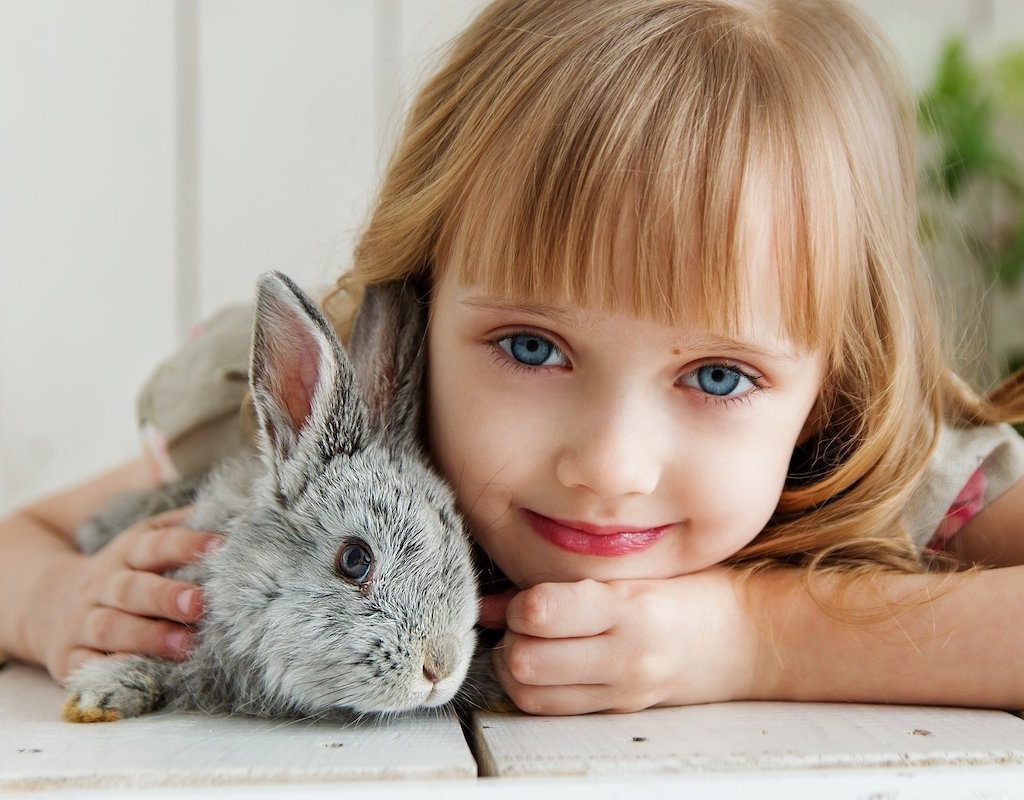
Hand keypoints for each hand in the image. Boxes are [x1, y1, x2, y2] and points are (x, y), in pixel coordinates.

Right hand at [32, 506, 220, 682]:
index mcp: (127, 553)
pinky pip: (85, 666)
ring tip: (185, 645)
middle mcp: (103, 586)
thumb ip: (179, 523)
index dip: (186, 544)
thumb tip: (227, 502)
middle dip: (166, 596)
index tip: (220, 546)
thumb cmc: (123, 571)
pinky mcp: (69, 658)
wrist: (46, 600)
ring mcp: (83, 622)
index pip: (156, 544)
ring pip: (111, 628)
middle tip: (200, 603)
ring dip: (147, 637)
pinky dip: (110, 670)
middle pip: (132, 589)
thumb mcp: (143, 538)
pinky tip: (140, 674)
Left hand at [480, 567, 760, 714]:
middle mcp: (625, 654)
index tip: (527, 597)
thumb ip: (571, 582)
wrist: (751, 639)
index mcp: (631, 606)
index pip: (541, 611)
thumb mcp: (638, 571)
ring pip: (532, 694)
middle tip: (520, 623)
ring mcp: (624, 689)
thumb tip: (496, 602)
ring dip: (515, 669)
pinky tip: (544, 666)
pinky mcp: (621, 710)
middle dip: (509, 639)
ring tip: (528, 646)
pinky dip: (535, 690)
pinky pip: (555, 710)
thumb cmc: (698, 592)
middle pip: (526, 660)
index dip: (518, 604)